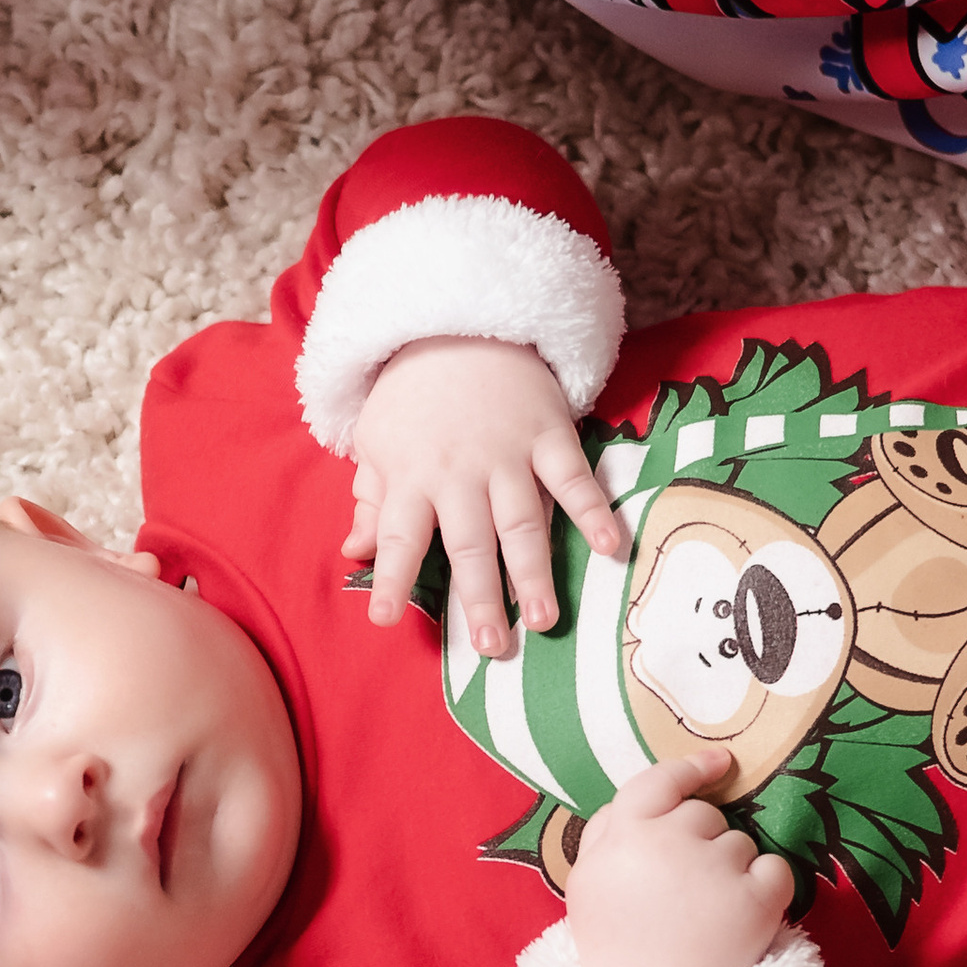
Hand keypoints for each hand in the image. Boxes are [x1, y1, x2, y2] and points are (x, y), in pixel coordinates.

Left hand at [343, 337, 621, 650]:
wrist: (460, 320)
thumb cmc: (415, 393)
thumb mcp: (378, 440)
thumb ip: (374, 500)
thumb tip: (355, 552)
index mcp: (412, 476)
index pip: (399, 537)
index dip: (392, 579)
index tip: (386, 620)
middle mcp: (459, 472)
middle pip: (469, 544)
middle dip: (479, 598)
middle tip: (492, 647)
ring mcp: (508, 454)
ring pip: (523, 522)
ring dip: (534, 572)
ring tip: (545, 620)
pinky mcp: (549, 434)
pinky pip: (574, 477)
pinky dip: (594, 510)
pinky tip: (611, 547)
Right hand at [565, 750, 795, 966]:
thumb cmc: (620, 952)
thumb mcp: (589, 888)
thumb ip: (608, 836)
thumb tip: (653, 796)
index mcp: (619, 840)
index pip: (656, 783)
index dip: (689, 768)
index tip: (719, 763)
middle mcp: (664, 844)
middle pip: (703, 817)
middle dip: (701, 846)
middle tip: (684, 900)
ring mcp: (712, 869)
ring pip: (741, 843)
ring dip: (732, 873)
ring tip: (705, 921)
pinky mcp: (755, 899)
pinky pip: (776, 870)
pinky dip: (769, 891)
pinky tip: (743, 922)